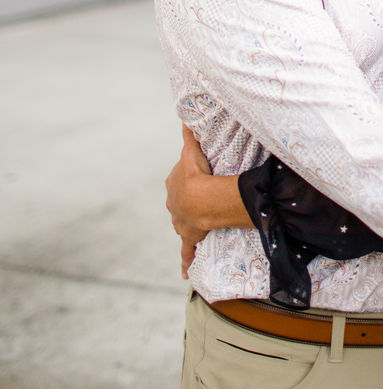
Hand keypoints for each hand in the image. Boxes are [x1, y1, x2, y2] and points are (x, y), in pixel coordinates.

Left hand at [165, 125, 211, 278]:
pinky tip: (185, 272)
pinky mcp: (188, 237)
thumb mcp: (192, 151)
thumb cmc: (197, 175)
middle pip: (180, 200)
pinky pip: (187, 251)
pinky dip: (186, 261)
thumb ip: (189, 134)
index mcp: (174, 183)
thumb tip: (185, 115)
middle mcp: (172, 203)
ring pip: (183, 222)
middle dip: (187, 201)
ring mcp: (180, 221)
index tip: (198, 176)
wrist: (199, 201)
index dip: (189, 177)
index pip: (179, 179)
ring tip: (200, 223)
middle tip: (203, 198)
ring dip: (189, 223)